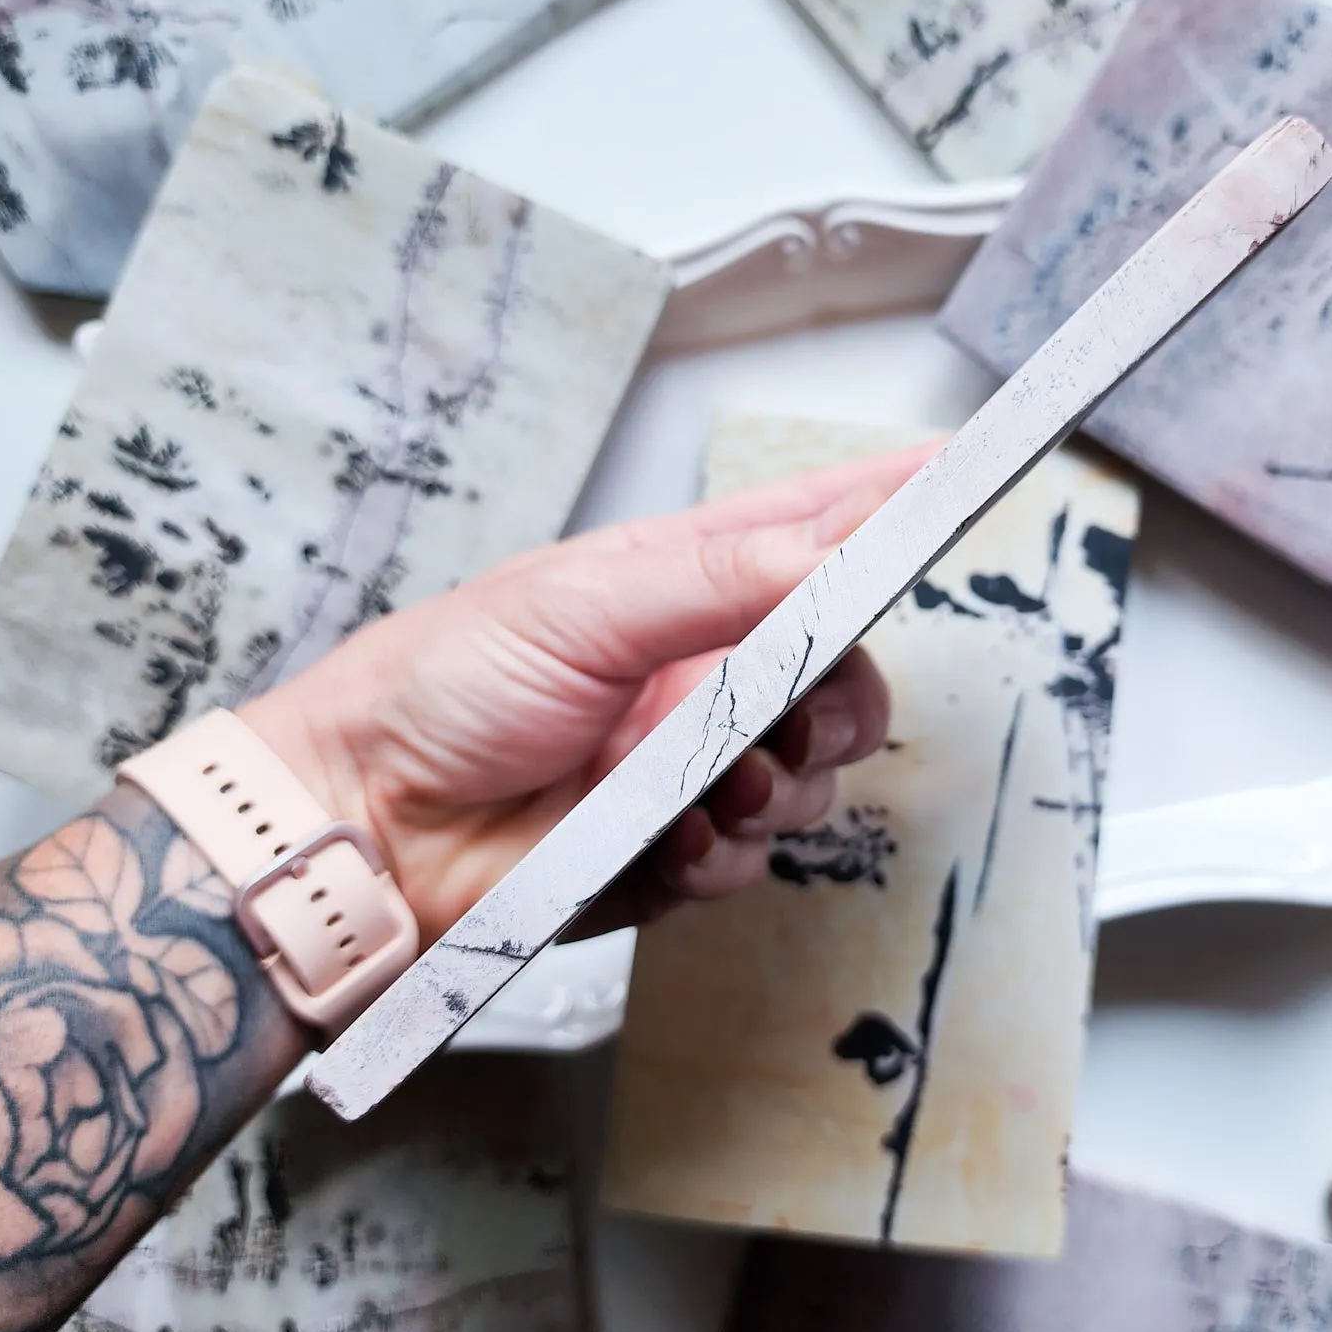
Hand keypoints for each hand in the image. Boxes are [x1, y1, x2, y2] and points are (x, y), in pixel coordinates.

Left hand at [239, 442, 932, 942]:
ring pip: (814, 777)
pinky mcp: (677, 849)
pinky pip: (756, 858)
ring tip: (703, 787)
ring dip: (776, 787)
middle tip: (793, 713)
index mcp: (680, 584)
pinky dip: (725, 854)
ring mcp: (693, 764)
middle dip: (841, 701)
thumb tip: (835, 546)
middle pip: (844, 676)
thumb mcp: (580, 603)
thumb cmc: (441, 687)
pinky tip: (667, 842)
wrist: (367, 827)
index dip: (891, 502)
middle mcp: (701, 671)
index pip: (811, 530)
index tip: (963, 472)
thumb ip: (719, 576)